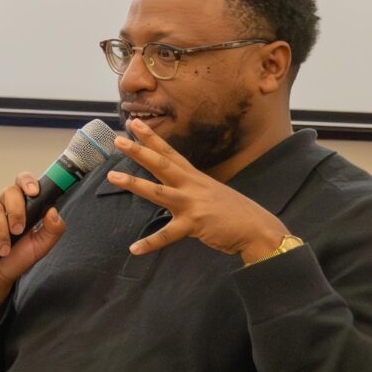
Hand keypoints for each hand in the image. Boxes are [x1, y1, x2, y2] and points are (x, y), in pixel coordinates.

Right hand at [0, 170, 68, 290]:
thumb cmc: (17, 257)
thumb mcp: (41, 246)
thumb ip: (53, 229)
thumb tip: (53, 211)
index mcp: (21, 205)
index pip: (23, 183)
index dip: (28, 182)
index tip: (34, 193)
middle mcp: (3, 204)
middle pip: (9, 191)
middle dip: (17, 212)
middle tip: (18, 231)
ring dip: (1, 234)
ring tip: (4, 251)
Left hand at [107, 118, 289, 261]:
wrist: (258, 229)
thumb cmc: (234, 212)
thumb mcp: (211, 193)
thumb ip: (191, 188)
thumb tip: (175, 187)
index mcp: (195, 177)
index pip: (170, 153)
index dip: (152, 138)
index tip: (135, 123)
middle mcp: (192, 186)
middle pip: (162, 164)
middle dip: (140, 151)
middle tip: (118, 139)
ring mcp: (193, 204)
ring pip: (159, 192)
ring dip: (135, 184)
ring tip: (113, 177)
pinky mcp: (194, 224)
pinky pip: (167, 235)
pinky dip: (150, 243)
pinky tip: (134, 248)